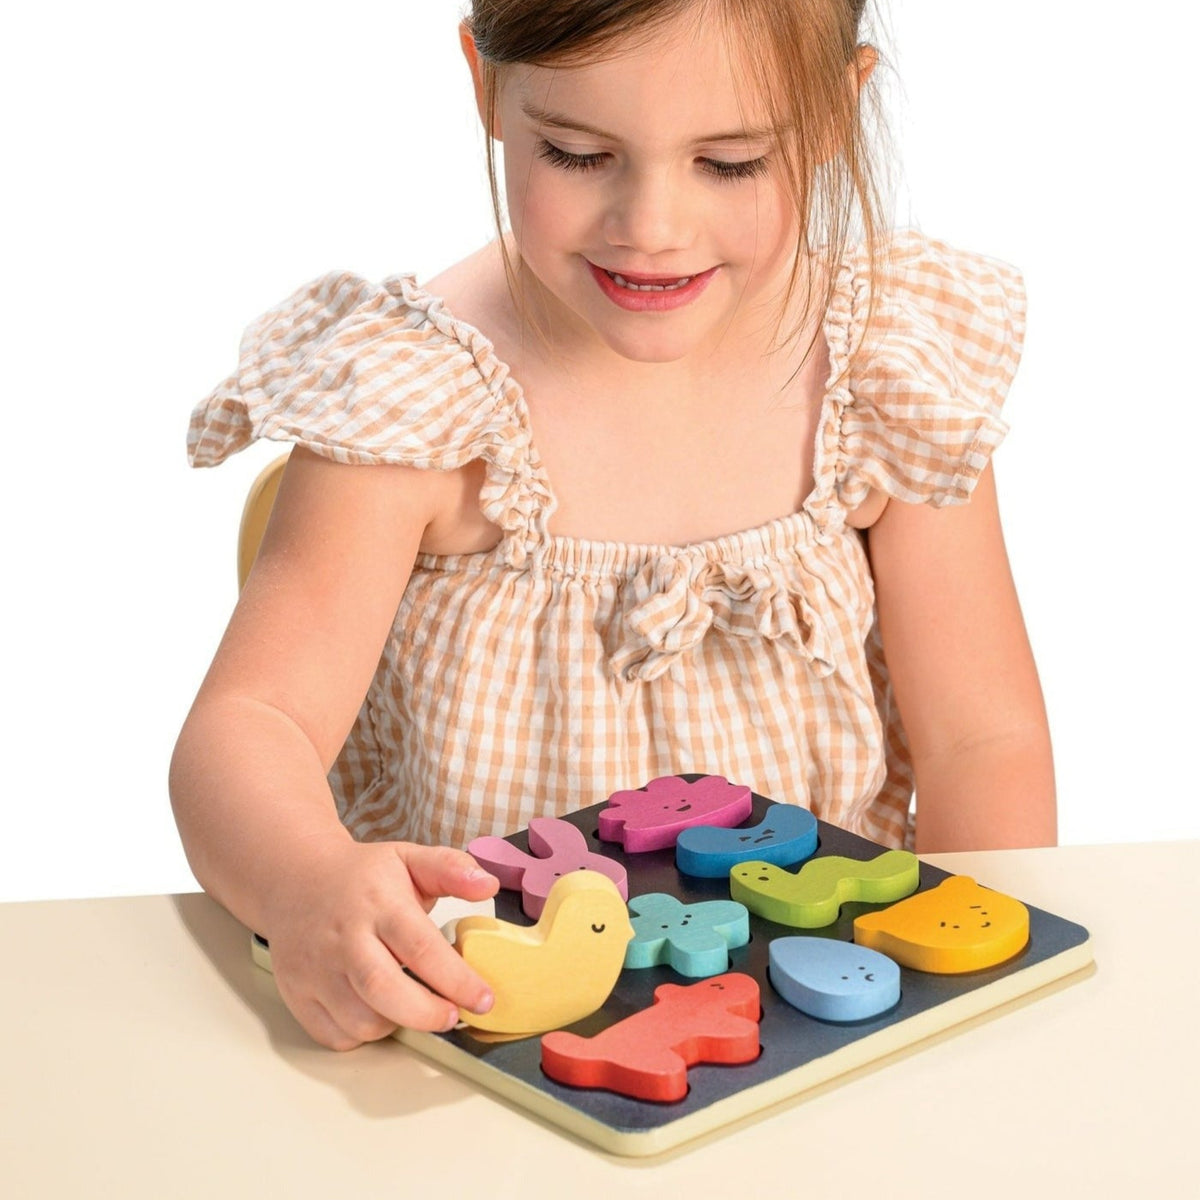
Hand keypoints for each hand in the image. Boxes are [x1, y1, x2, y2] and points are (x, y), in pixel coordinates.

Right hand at [262, 839, 499, 1049]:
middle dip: (426, 1014)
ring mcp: (315, 968)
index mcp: (378, 903)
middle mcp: (344, 938)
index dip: (456, 980)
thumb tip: (488, 885)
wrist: (293, 878)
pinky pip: (334, 1035)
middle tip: (452, 1016)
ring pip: (360, 1020)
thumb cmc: (361, 876)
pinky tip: (379, 1011)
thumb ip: (450, 869)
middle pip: (384, 990)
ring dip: (397, 1025)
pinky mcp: (297, 993)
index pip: (420, 947)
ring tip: (415, 1006)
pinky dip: (362, 1035)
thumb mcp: (408, 858)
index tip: (483, 999)